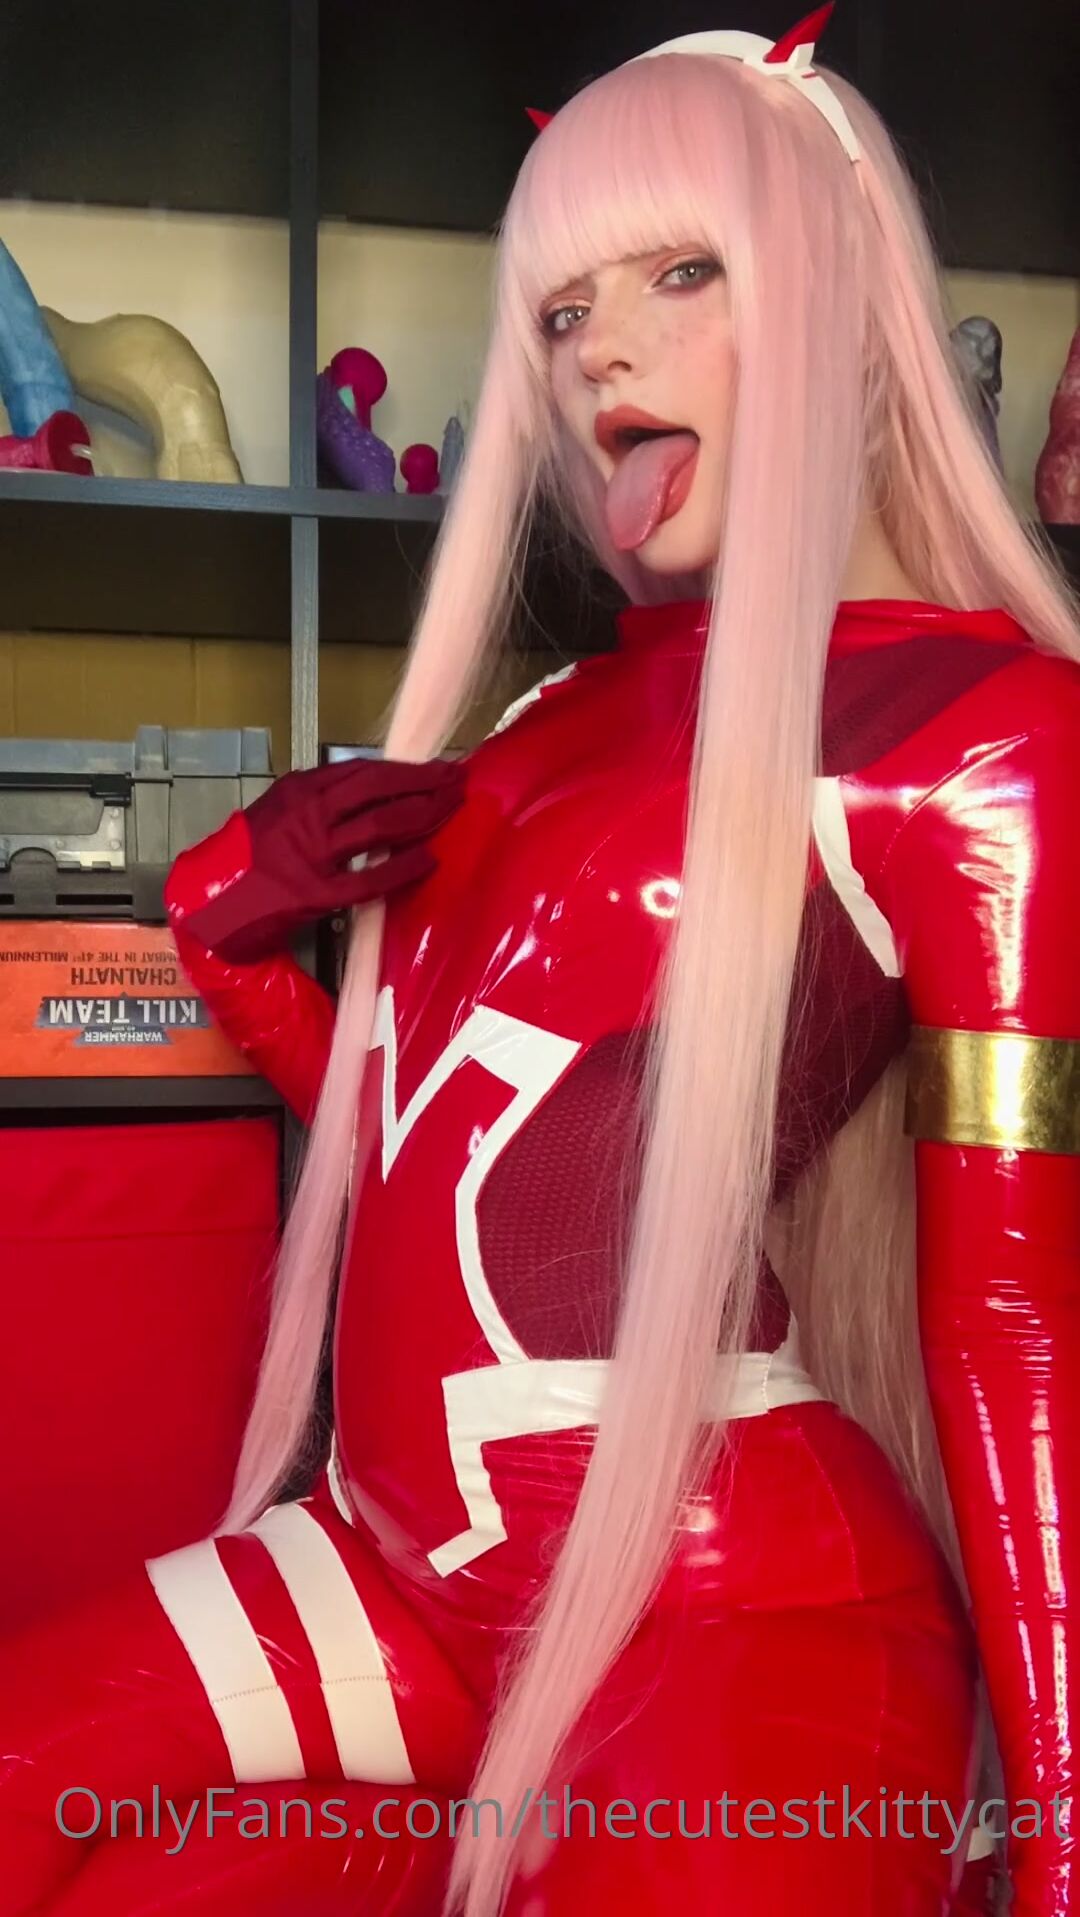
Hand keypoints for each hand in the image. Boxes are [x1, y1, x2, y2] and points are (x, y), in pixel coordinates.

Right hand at [169, 754, 467, 962]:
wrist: (211, 902)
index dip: (405, 769)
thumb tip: (371, 790)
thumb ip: (319, 800)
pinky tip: (428, 860)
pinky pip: (369, 879)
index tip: (436, 767)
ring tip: (451, 810)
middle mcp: (307, 815)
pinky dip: (402, 868)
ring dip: (422, 816)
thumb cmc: (247, 857)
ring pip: (379, 827)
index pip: (363, 771)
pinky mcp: (315, 894)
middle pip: (378, 790)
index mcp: (299, 790)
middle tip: (457, 781)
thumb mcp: (278, 812)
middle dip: (423, 783)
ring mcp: (312, 855)